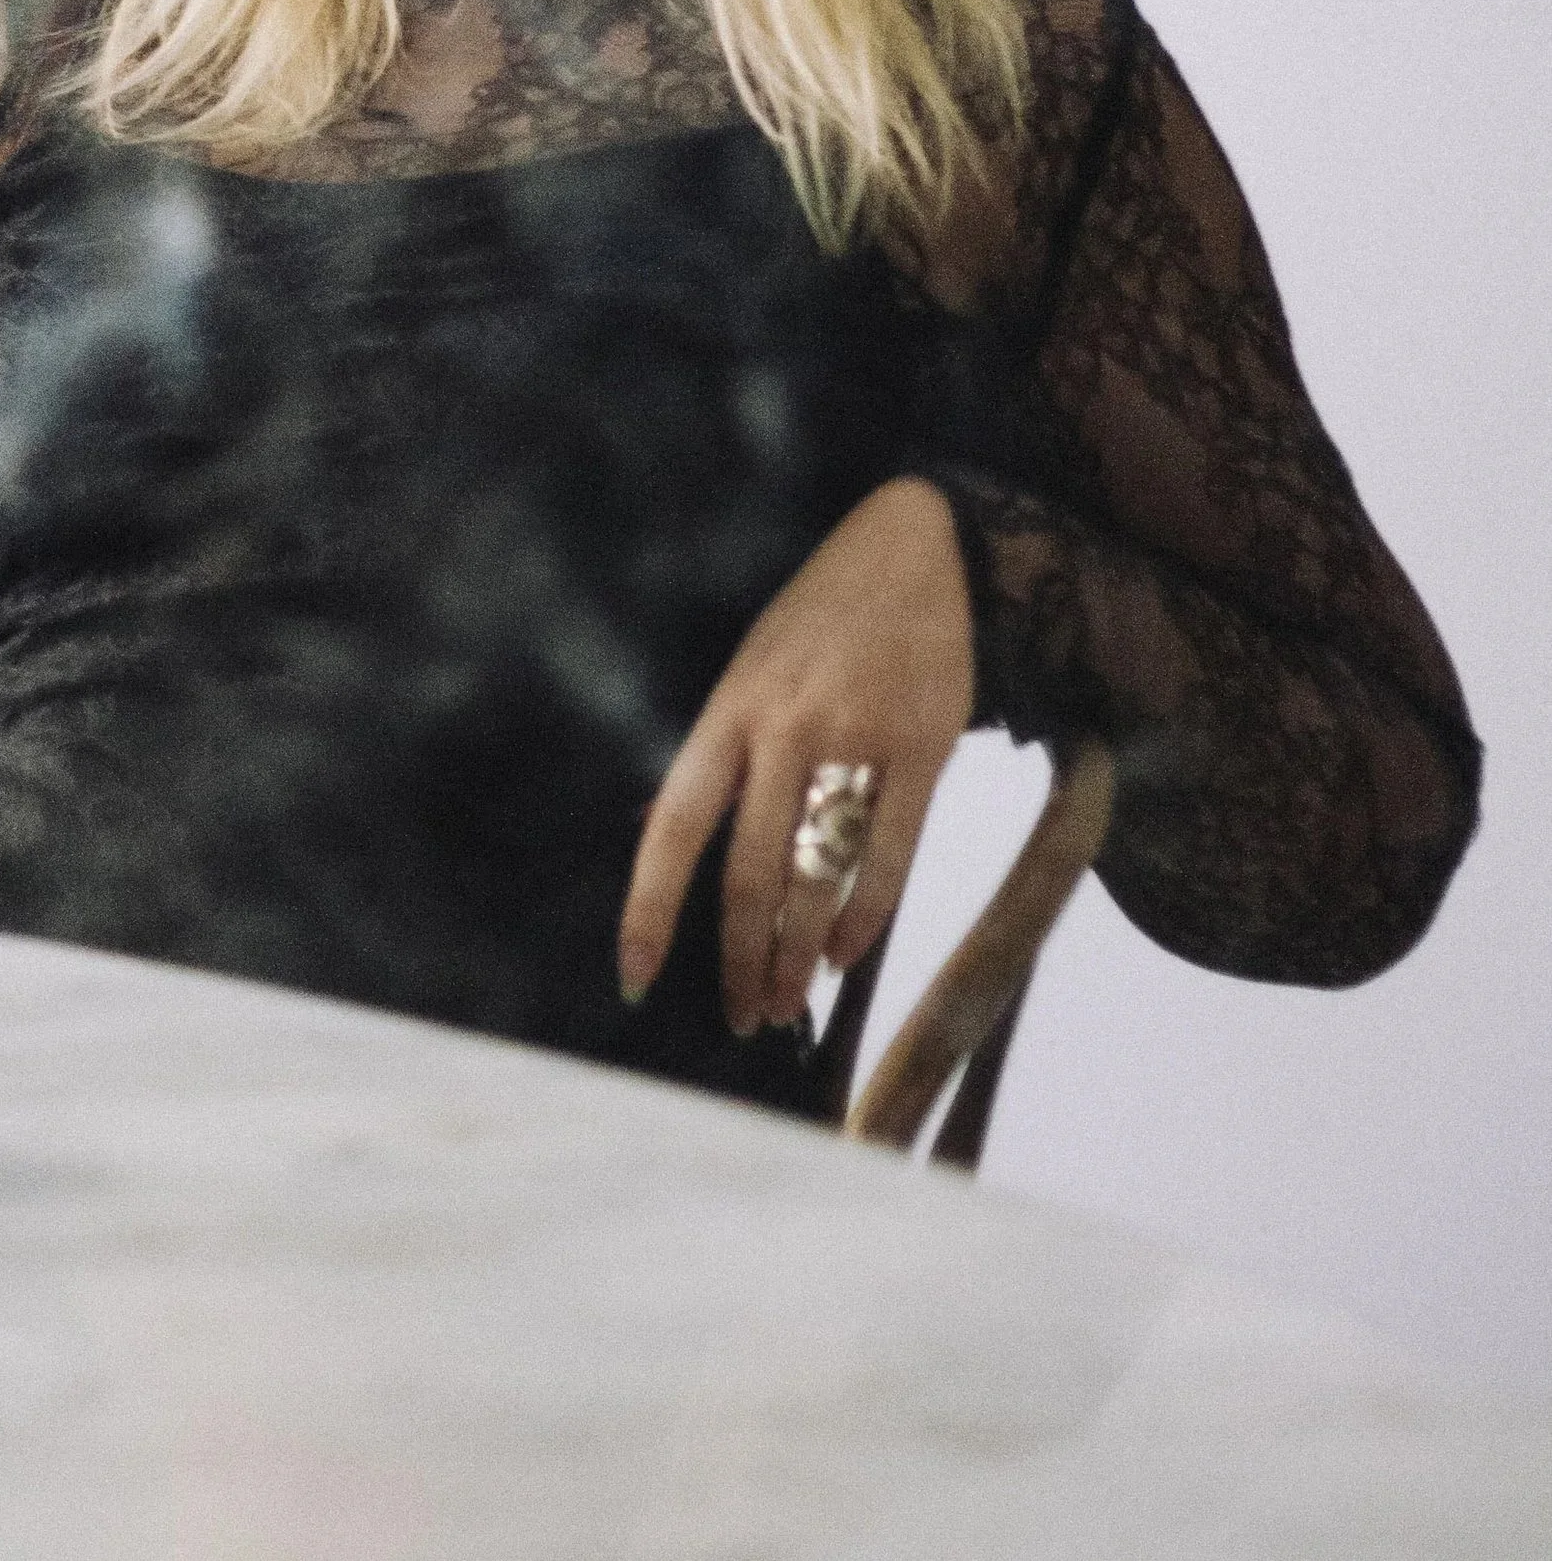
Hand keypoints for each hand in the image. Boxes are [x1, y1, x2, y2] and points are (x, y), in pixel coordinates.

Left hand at [618, 476, 974, 1033]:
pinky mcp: (925, 746)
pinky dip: (865, 916)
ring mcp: (856, 737)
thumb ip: (725, 752)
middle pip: (750, 871)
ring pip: (816, 873)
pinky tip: (845, 955)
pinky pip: (890, 853)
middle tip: (744, 1013)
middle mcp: (784, 727)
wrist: (920, 546)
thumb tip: (667, 837)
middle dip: (742, 958)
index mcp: (730, 709)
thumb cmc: (823, 619)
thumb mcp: (752, 669)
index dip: (650, 907)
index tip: (635, 975)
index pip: (671, 824)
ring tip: (789, 1000)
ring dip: (799, 953)